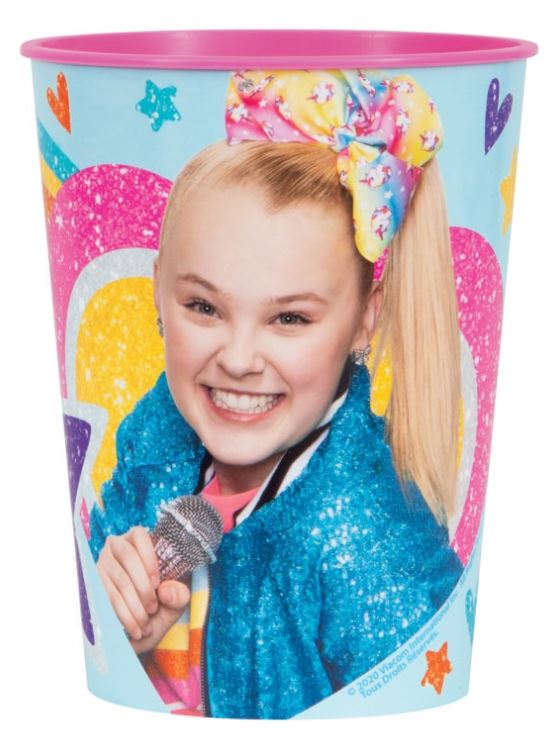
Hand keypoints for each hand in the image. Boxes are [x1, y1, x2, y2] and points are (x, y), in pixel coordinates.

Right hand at [96, 526, 190, 653]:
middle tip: (153, 608)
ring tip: (146, 625)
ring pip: (119, 580)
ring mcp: (102, 564)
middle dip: (142, 586)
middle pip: (128, 556)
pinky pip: (107, 597)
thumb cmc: (163, 603)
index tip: (158, 583)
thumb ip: (179, 594)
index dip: (149, 557)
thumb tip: (165, 591)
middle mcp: (116, 546)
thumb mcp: (177, 599)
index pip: (139, 535)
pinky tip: (135, 629)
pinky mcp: (93, 584)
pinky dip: (123, 615)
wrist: (142, 628)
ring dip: (134, 605)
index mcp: (139, 541)